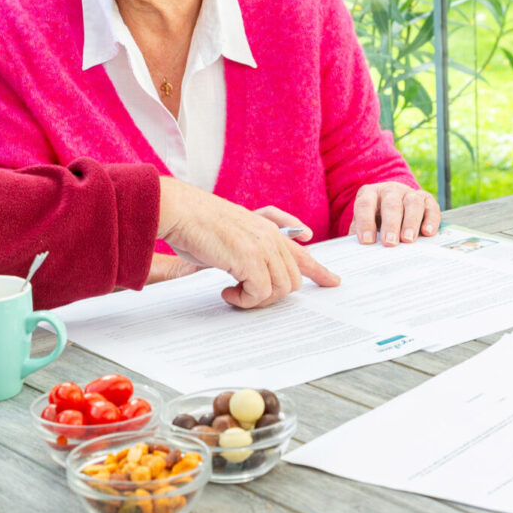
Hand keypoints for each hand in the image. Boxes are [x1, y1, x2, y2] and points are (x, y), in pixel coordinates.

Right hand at [155, 178, 339, 307]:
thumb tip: (250, 277)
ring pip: (280, 289)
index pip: (302, 253)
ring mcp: (262, 246)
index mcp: (268, 229)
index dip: (319, 270)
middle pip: (293, 279)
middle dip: (272, 295)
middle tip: (245, 296)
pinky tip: (226, 291)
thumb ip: (248, 250)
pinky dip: (243, 300)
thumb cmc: (194, 225)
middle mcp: (271, 236)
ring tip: (233, 292)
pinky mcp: (250, 259)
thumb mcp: (229, 235)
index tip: (333, 281)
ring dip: (256, 299)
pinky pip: (260, 293)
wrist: (179, 212)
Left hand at [349, 181, 440, 245]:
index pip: (365, 204)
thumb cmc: (375, 219)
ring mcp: (409, 193)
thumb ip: (361, 234)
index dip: (365, 222)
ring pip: (412, 203)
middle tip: (389, 242)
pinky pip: (431, 206)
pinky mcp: (426, 199)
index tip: (367, 241)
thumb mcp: (364, 224)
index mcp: (369, 194)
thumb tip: (359, 253)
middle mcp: (390, 190)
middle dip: (390, 224)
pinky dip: (431, 219)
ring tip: (408, 240)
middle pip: (391, 204)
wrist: (393, 207)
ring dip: (411, 222)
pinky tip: (428, 232)